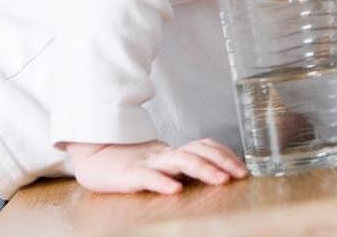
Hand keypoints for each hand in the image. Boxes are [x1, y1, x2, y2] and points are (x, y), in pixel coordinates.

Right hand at [65, 138, 247, 194]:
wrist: (93, 157)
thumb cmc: (132, 165)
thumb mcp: (162, 165)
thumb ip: (185, 166)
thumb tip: (218, 174)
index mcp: (173, 153)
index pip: (205, 146)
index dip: (225, 154)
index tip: (242, 168)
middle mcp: (164, 155)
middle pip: (197, 151)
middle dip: (222, 162)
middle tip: (240, 174)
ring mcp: (147, 163)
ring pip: (178, 161)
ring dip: (202, 169)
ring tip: (220, 180)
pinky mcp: (129, 176)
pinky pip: (148, 178)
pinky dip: (163, 182)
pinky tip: (175, 190)